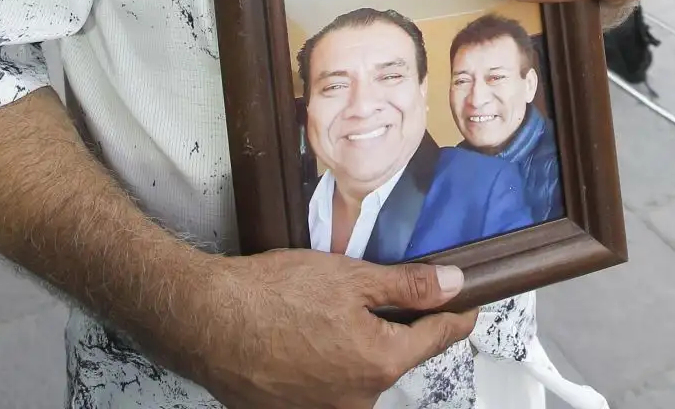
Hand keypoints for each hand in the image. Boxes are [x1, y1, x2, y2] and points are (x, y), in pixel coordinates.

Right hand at [193, 251, 475, 408]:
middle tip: (369, 293)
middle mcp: (359, 401)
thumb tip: (454, 286)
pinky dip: (321, 362)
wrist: (207, 321)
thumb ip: (408, 285)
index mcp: (381, 364)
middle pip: (394, 357)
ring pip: (358, 373)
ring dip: (352, 346)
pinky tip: (298, 336)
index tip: (468, 305)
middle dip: (391, 327)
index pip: (437, 338)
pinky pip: (324, 386)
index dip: (456, 315)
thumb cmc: (275, 295)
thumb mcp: (350, 277)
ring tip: (319, 312)